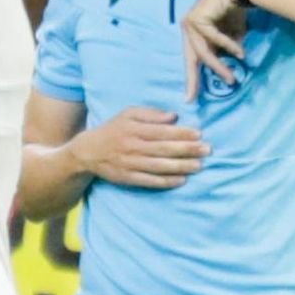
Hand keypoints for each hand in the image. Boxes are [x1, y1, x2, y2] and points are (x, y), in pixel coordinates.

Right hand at [70, 107, 208, 190]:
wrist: (88, 152)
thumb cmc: (114, 129)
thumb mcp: (128, 114)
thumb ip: (150, 113)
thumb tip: (173, 116)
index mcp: (133, 129)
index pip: (162, 131)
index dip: (181, 133)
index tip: (199, 133)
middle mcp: (132, 147)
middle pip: (164, 149)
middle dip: (187, 149)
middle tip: (207, 150)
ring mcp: (130, 164)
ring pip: (159, 166)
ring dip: (181, 167)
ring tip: (199, 165)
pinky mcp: (128, 178)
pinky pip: (150, 181)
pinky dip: (166, 181)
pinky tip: (182, 180)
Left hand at [182, 0, 247, 98]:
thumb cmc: (233, 10)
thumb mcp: (229, 36)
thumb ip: (224, 51)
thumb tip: (226, 70)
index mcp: (193, 34)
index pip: (191, 59)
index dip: (192, 78)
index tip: (190, 96)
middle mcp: (188, 29)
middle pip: (191, 59)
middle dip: (193, 80)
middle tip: (192, 97)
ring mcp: (190, 23)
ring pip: (204, 52)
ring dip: (219, 66)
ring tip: (232, 78)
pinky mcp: (196, 19)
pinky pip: (214, 39)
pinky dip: (228, 46)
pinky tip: (240, 52)